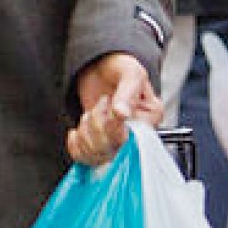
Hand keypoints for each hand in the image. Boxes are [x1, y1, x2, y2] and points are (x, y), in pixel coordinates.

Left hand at [66, 52, 162, 167]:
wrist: (100, 69)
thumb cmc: (119, 69)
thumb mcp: (128, 71)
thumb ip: (127, 91)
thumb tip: (123, 113)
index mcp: (151, 117)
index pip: (133, 136)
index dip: (114, 124)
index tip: (108, 105)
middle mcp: (138, 134)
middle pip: (114, 149)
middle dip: (97, 124)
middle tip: (101, 104)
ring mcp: (118, 143)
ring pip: (97, 154)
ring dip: (86, 131)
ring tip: (92, 113)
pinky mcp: (100, 147)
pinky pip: (84, 158)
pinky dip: (76, 143)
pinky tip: (79, 129)